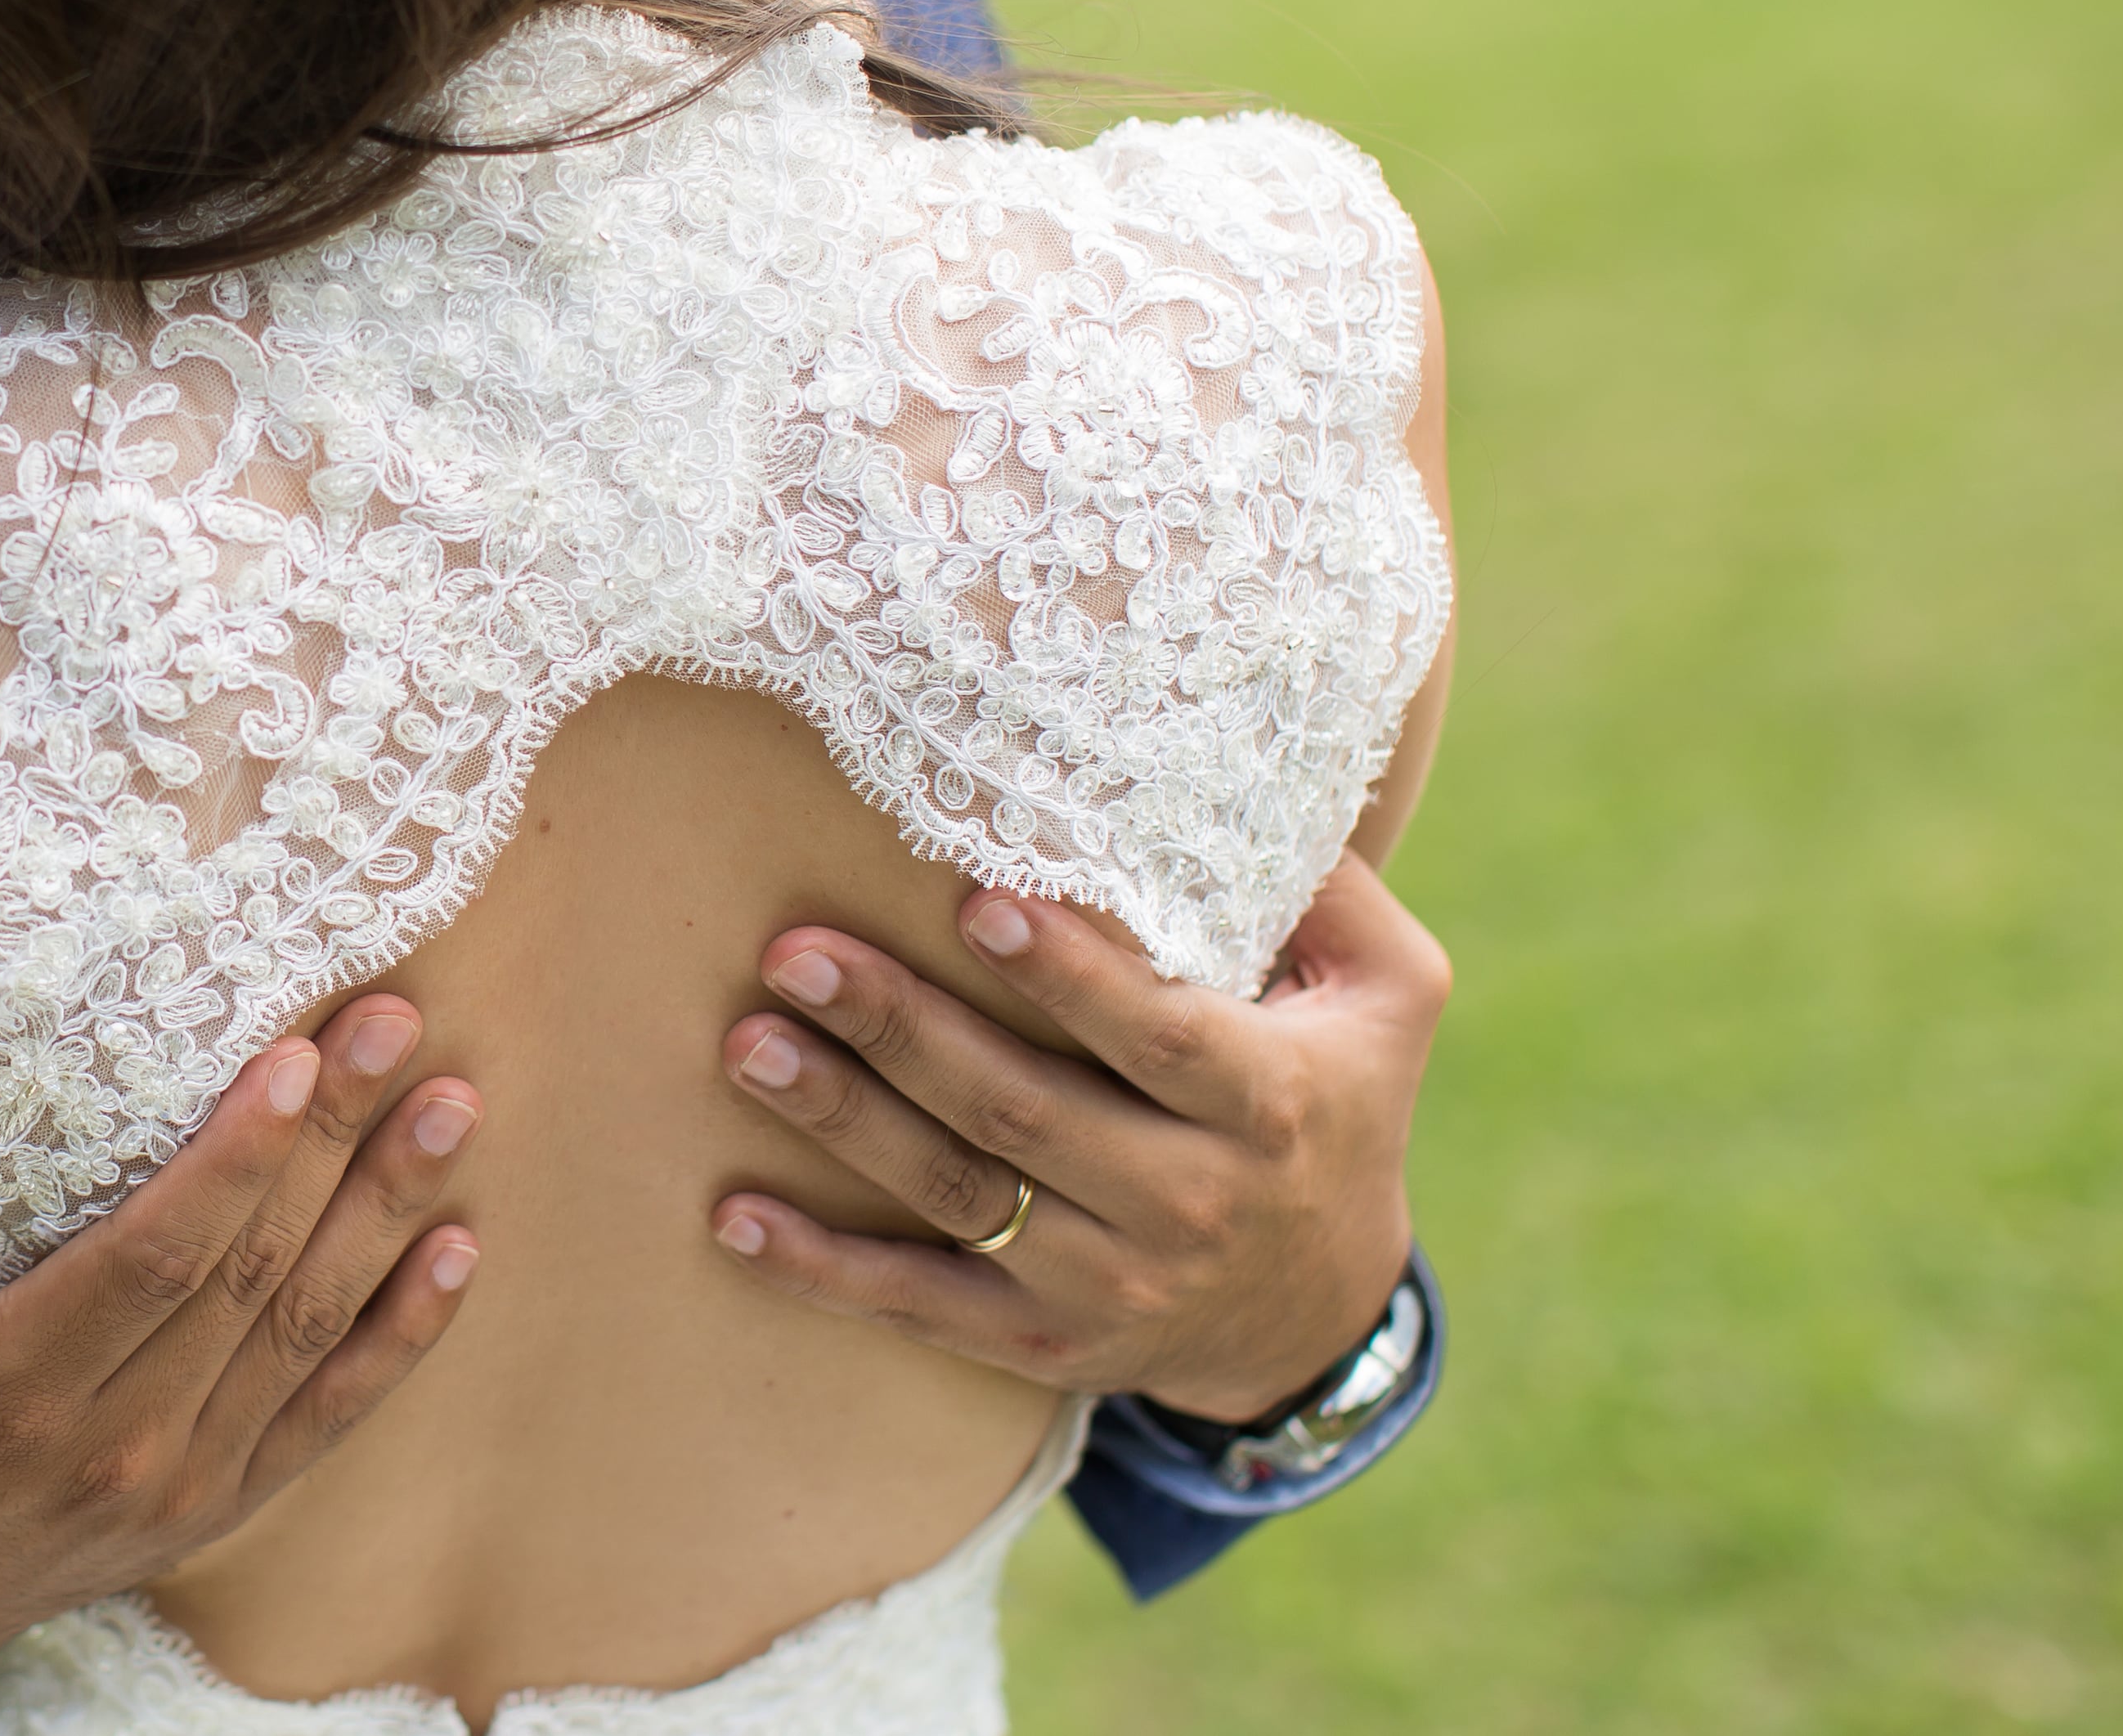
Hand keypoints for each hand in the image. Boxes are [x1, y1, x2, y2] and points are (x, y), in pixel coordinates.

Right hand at [0, 997, 484, 1717]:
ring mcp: (175, 1485)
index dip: (238, 1157)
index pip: (158, 1256)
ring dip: (387, 1213)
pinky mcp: (211, 1509)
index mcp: (10, 1385)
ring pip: (305, 1332)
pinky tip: (455, 1251)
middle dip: (333, 1139)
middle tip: (398, 1024)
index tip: (296, 1053)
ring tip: (453, 1107)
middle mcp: (111, 1444)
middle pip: (251, 1274)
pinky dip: (401, 1336)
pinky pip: (327, 1416)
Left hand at [713, 855, 1444, 1422]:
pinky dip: (823, 1269)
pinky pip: (922, 1307)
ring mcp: (1111, 1284)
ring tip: (751, 1045)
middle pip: (1024, 1112)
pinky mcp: (1046, 1343)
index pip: (1157, 1035)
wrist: (1321, 1312)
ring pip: (959, 1198)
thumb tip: (1256, 779)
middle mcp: (1188, 1202)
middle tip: (797, 956)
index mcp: (1267, 1104)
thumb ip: (1334, 894)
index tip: (974, 902)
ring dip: (844, 1122)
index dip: (1067, 975)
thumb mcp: (1388, 998)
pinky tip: (735, 1216)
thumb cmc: (1338, 1104)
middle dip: (902, 1030)